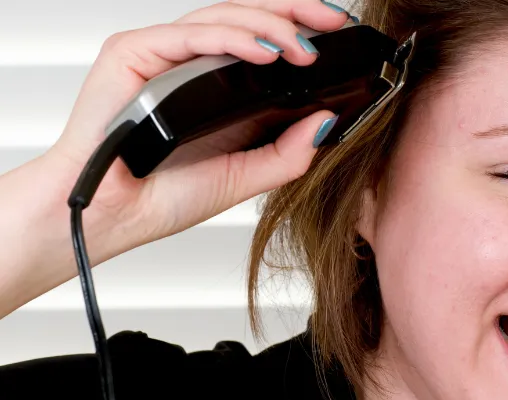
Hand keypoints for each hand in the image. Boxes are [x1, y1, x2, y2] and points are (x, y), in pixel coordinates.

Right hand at [46, 0, 350, 251]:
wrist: (113, 215)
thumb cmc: (165, 194)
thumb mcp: (244, 176)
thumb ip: (287, 152)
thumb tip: (326, 120)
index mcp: (219, 86)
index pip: (264, 40)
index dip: (300, 29)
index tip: (338, 32)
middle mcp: (193, 63)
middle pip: (248, 18)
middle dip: (295, 14)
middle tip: (332, 23)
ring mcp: (164, 55)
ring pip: (223, 19)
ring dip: (270, 27)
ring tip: (304, 49)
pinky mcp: (134, 52)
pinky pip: (189, 36)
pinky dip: (230, 39)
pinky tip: (266, 52)